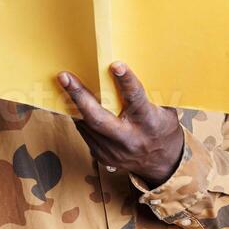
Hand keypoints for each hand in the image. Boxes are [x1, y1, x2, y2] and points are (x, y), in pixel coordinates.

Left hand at [57, 62, 183, 187]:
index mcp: (149, 123)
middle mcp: (129, 139)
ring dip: (74, 103)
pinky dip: (80, 116)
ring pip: (87, 125)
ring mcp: (113, 151)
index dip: (126, 81)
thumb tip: (131, 66)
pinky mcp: (102, 156)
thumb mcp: (165, 109)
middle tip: (65, 77)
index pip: (136, 99)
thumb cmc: (163, 128)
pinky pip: (86, 132)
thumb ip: (150, 92)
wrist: (162, 163)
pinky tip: (74, 102)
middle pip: (99, 118)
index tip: (115, 65)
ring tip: (64, 84)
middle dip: (79, 96)